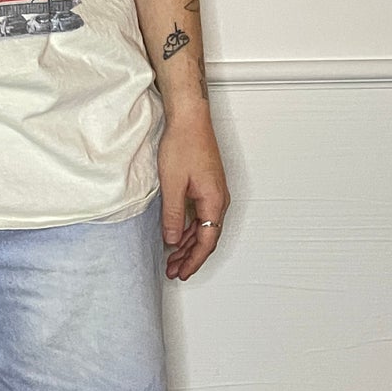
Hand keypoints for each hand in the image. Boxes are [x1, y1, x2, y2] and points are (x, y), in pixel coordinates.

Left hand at [157, 105, 229, 279]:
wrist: (190, 118)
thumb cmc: (183, 143)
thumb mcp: (172, 184)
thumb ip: (173, 215)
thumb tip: (173, 239)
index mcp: (214, 201)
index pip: (207, 241)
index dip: (194, 261)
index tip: (182, 272)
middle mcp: (219, 199)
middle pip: (207, 236)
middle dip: (190, 257)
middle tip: (174, 270)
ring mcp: (214, 191)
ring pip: (204, 226)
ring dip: (188, 243)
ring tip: (173, 257)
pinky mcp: (207, 185)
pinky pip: (201, 214)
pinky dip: (189, 227)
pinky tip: (177, 233)